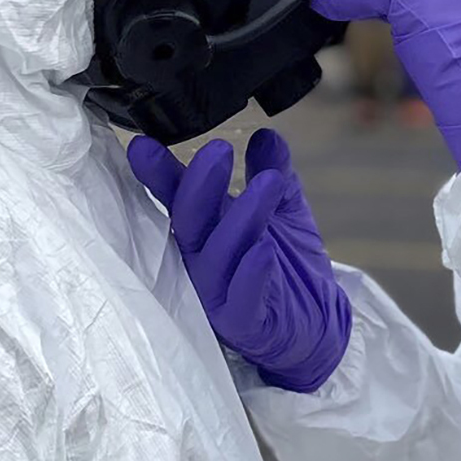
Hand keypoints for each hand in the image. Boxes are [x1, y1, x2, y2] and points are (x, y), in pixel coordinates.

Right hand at [127, 128, 351, 392]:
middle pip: (190, 223)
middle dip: (199, 186)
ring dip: (240, 219)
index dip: (160, 173)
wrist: (318, 325)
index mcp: (203, 231)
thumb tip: (267, 135)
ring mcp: (218, 295)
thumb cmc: (288, 266)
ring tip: (267, 184)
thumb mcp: (285, 211)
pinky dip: (251, 274)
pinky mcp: (244, 323)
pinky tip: (264, 249)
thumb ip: (273, 173)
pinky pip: (242, 300)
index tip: (143, 145)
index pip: (178, 198)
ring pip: (217, 256)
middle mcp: (201, 261)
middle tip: (218, 150)